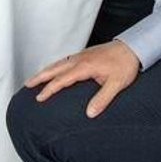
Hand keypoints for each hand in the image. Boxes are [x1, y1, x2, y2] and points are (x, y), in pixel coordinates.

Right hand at [25, 40, 141, 117]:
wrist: (132, 47)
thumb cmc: (125, 65)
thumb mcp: (117, 84)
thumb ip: (102, 99)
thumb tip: (89, 114)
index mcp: (84, 67)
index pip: (62, 79)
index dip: (50, 90)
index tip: (39, 98)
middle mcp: (79, 59)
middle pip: (54, 68)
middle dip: (40, 76)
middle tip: (27, 84)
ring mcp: (81, 55)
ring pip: (58, 63)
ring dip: (46, 70)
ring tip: (35, 78)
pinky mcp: (84, 54)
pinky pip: (64, 60)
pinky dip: (55, 65)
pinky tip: (54, 70)